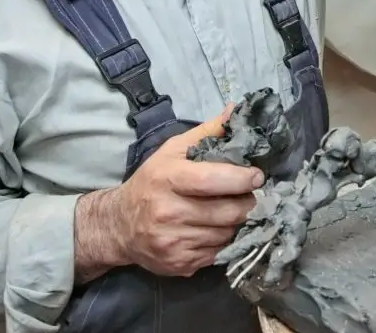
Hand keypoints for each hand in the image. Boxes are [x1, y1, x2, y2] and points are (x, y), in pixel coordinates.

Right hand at [85, 107, 265, 277]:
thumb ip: (207, 131)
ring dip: (237, 222)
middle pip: (227, 211)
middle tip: (252, 195)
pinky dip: (224, 240)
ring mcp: (173, 242)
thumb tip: (235, 110)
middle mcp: (168, 212)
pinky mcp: (179, 264)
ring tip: (235, 210)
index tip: (257, 176)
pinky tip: (219, 229)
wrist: (118, 225)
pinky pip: (218, 253)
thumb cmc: (152, 181)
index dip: (242, 179)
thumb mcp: (172, 150)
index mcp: (167, 179)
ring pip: (227, 234)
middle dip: (248, 202)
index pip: (213, 180)